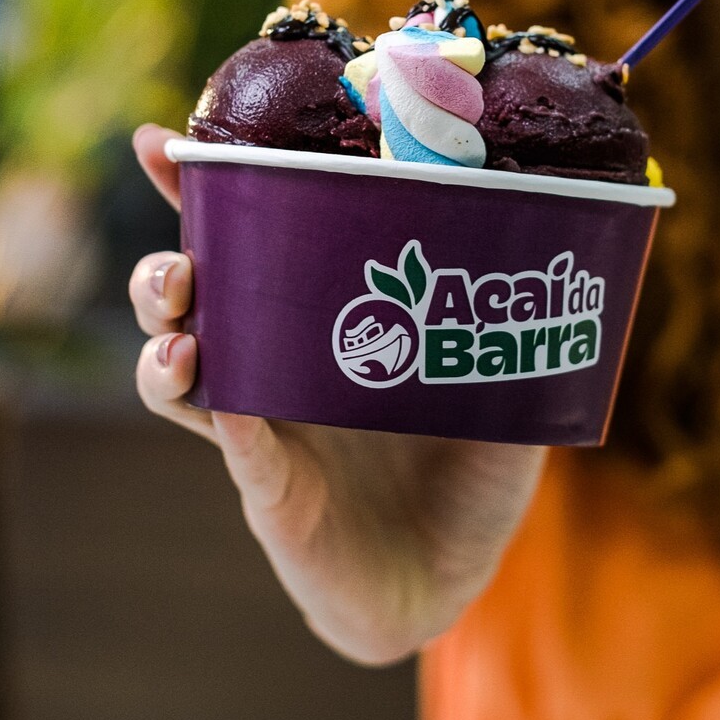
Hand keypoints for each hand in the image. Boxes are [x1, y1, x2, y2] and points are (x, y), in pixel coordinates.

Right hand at [129, 124, 545, 663]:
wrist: (453, 576)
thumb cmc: (467, 470)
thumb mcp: (503, 378)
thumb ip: (520, 318)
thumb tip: (564, 232)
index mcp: (316, 321)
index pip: (242, 244)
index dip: (193, 195)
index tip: (156, 142)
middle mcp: (273, 367)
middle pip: (186, 305)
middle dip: (162, 270)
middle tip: (178, 258)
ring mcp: (265, 431)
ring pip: (178, 377)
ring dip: (165, 341)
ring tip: (180, 327)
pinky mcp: (275, 493)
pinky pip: (239, 451)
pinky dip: (229, 417)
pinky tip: (223, 394)